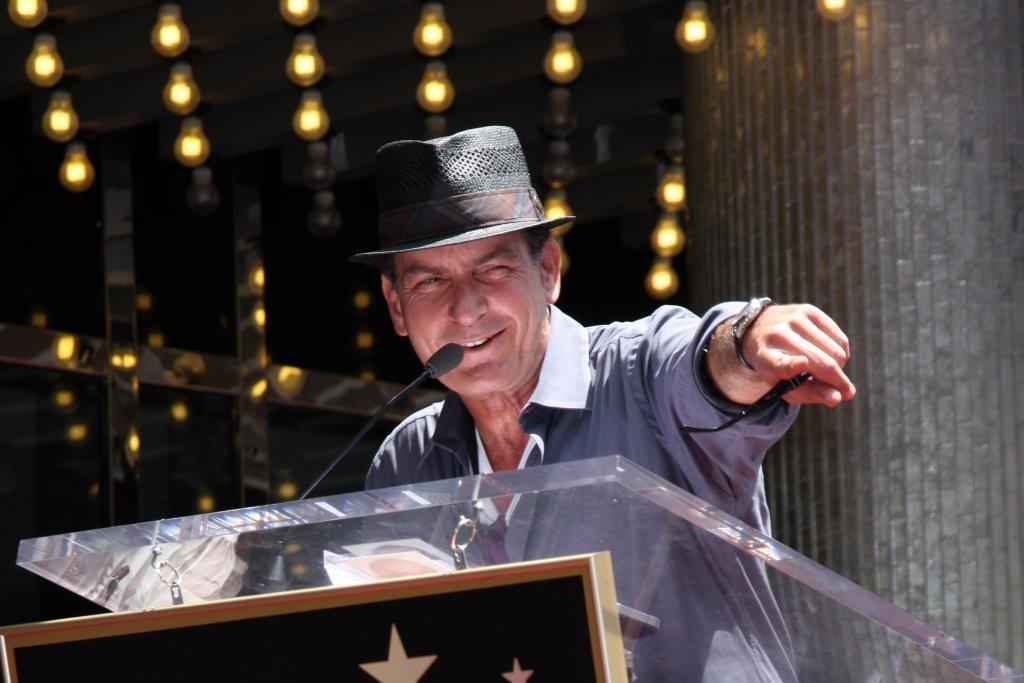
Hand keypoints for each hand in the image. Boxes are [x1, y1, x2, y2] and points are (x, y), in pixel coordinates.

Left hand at [708, 303, 855, 406]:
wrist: (759, 329)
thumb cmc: (776, 366)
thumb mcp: (784, 385)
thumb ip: (811, 394)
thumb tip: (838, 398)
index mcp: (765, 358)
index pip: (778, 363)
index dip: (791, 365)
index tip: (802, 363)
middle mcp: (778, 335)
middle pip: (822, 362)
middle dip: (839, 381)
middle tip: (845, 392)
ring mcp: (794, 320)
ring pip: (837, 352)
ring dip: (839, 367)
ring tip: (825, 371)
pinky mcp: (809, 310)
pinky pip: (841, 339)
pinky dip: (842, 354)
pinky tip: (830, 356)